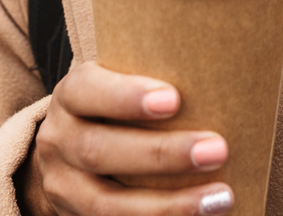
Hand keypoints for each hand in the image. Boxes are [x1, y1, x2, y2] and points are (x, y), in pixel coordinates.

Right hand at [20, 61, 234, 215]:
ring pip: (107, 204)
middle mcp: (58, 141)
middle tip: (218, 150)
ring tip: (220, 198)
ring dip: (168, 205)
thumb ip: (158, 82)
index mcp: (71, 96)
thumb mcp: (124, 82)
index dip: (127, 97)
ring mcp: (63, 187)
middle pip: (101, 151)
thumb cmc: (121, 106)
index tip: (174, 100)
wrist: (74, 149)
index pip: (88, 90)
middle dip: (161, 155)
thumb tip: (224, 79)